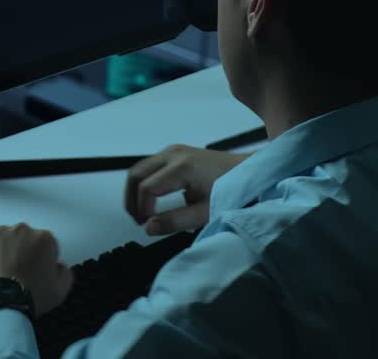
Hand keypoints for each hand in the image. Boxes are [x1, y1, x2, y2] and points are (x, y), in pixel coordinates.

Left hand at [0, 223, 74, 315]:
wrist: (0, 305)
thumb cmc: (31, 297)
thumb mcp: (60, 290)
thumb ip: (65, 272)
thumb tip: (58, 264)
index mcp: (44, 238)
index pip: (46, 244)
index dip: (42, 260)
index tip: (36, 273)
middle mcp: (21, 229)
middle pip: (23, 239)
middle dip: (22, 252)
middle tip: (17, 274)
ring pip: (3, 239)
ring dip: (2, 251)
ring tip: (0, 274)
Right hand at [124, 144, 248, 234]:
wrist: (247, 172)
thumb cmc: (230, 191)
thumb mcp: (204, 213)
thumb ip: (175, 221)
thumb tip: (149, 228)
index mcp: (181, 168)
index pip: (146, 188)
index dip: (142, 209)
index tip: (148, 224)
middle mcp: (173, 154)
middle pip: (135, 175)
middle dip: (131, 200)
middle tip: (138, 220)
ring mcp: (172, 150)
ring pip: (139, 168)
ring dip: (135, 191)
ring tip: (143, 213)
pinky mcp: (174, 152)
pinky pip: (148, 166)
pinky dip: (143, 182)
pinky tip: (151, 200)